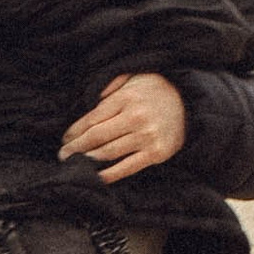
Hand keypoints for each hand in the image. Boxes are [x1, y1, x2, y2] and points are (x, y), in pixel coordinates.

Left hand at [59, 71, 185, 183]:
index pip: (92, 118)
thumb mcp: (134, 77)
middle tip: (63, 155)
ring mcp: (146, 137)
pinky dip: (109, 174)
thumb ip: (111, 85)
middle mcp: (135, 118)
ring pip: (108, 153)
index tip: (65, 138)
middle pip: (96, 138)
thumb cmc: (156, 90)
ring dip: (87, 160)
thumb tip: (89, 99)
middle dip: (76, 148)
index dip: (75, 131)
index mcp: (126, 98)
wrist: (190, 102)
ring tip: (75, 163)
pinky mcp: (156, 153)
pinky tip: (96, 176)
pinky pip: (127, 167)